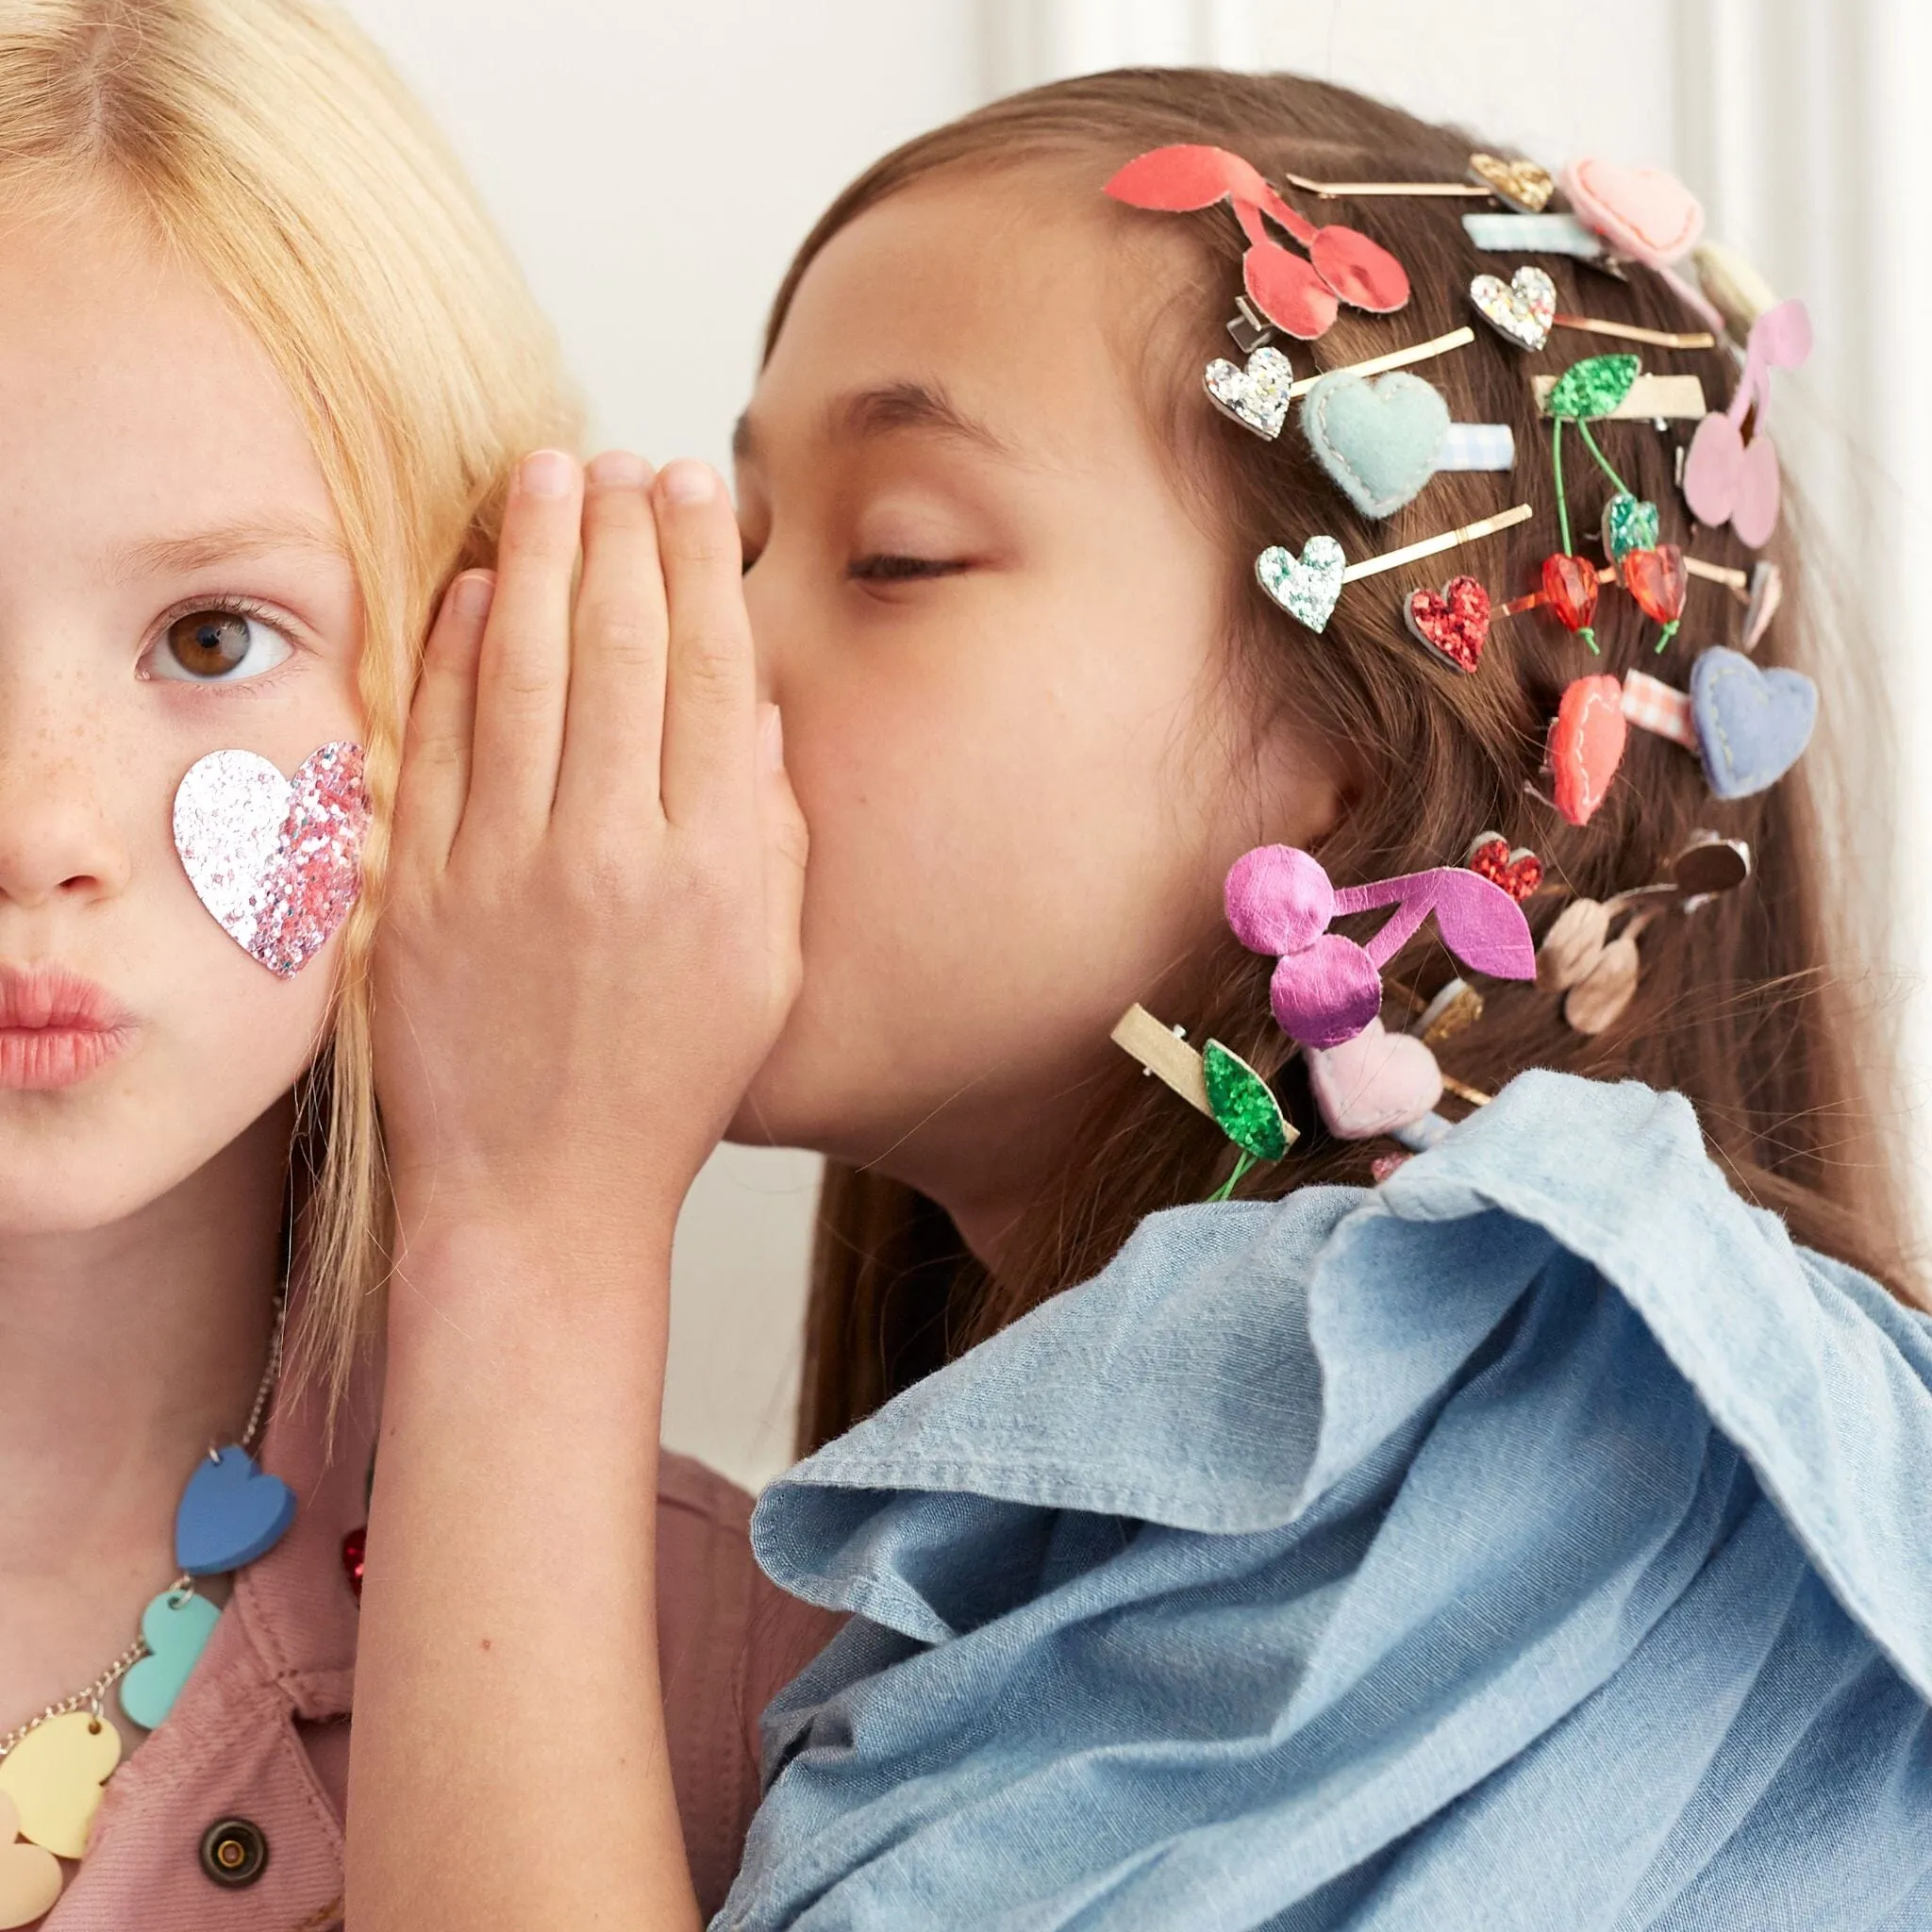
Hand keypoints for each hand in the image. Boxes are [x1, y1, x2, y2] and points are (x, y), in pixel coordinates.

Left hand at [373, 450, 805, 1252]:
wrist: (543, 1192)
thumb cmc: (671, 1084)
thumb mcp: (765, 969)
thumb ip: (770, 833)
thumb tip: (755, 710)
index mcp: (716, 867)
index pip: (713, 673)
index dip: (702, 563)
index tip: (696, 486)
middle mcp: (617, 851)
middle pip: (624, 649)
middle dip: (624, 532)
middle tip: (621, 456)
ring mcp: (510, 866)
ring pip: (529, 672)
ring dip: (542, 558)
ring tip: (550, 474)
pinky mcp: (420, 890)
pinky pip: (441, 743)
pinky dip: (459, 653)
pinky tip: (482, 588)